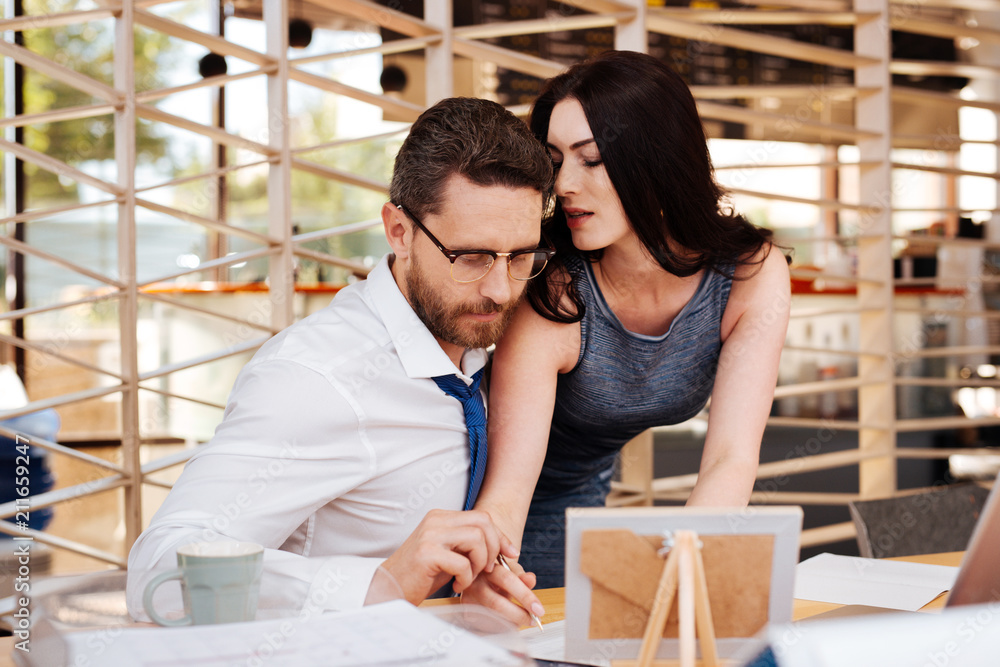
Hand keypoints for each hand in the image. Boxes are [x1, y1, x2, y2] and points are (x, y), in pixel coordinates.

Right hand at [378, 509, 517, 604]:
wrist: (390, 588)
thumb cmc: (423, 574)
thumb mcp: (451, 553)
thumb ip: (471, 544)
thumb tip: (504, 546)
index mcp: (441, 516)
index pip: (482, 517)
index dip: (500, 536)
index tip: (510, 554)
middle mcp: (435, 520)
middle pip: (483, 523)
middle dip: (493, 549)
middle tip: (485, 570)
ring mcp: (430, 534)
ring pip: (476, 539)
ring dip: (479, 564)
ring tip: (467, 578)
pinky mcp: (427, 553)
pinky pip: (463, 563)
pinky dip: (466, 578)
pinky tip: (456, 585)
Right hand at [460, 558, 544, 627]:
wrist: (480, 574)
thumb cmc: (499, 572)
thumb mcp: (512, 569)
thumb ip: (522, 575)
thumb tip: (531, 580)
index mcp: (488, 567)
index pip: (508, 581)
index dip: (525, 597)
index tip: (539, 610)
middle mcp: (475, 581)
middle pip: (497, 604)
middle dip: (519, 615)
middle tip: (533, 620)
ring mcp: (468, 596)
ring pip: (491, 617)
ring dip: (510, 622)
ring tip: (521, 619)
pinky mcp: (466, 610)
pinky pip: (484, 625)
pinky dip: (500, 627)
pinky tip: (507, 622)